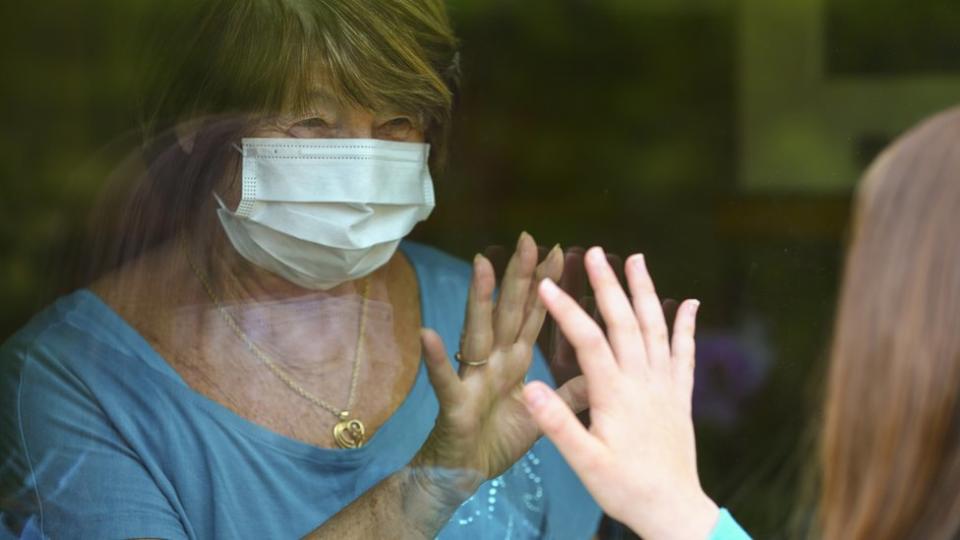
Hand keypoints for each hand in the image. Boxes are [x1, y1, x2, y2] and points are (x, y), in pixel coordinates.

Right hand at [413, 232, 588, 497]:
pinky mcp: (455, 403)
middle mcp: (494, 361)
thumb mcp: (546, 416)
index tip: (561, 252)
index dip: (547, 286)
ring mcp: (472, 378)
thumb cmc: (499, 442)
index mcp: (515, 362)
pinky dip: (436, 359)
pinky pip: (445, 379)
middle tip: (528, 238)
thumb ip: (571, 393)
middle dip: (518, 276)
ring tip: (480, 265)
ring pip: (477, 332)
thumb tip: (601, 368)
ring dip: (479, 300)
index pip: (533, 316)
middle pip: (508, 312)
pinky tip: (428, 334)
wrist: (464, 476)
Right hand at [522, 247, 718, 539]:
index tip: (548, 285)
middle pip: (625, 322)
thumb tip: (528, 387)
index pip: (589, 341)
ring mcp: (665, 385)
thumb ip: (557, 423)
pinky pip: (686, 353)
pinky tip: (689, 303)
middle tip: (594, 253)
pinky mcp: (680, 396)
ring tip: (636, 259)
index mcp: (615, 394)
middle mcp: (643, 381)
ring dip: (646, 292)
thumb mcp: (583, 462)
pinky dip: (686, 325)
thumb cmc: (624, 487)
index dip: (568, 311)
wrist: (673, 509)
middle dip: (609, 285)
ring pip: (656, 328)